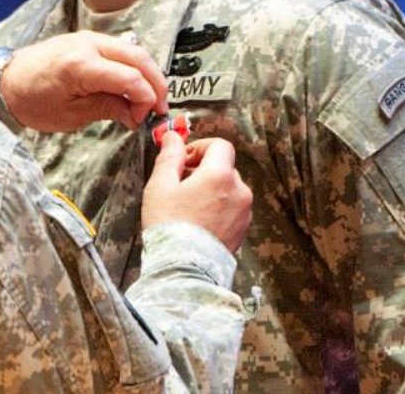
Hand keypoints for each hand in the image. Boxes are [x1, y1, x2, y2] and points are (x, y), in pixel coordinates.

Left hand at [0, 31, 168, 131]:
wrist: (6, 81)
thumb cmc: (33, 102)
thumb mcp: (71, 115)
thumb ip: (108, 108)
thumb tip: (137, 114)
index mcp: (81, 65)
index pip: (130, 77)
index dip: (145, 99)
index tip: (145, 118)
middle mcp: (88, 44)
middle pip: (138, 57)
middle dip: (156, 83)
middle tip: (160, 108)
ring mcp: (88, 38)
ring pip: (132, 50)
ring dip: (147, 73)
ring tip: (150, 99)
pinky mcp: (87, 39)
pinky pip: (119, 49)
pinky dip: (133, 66)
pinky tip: (134, 86)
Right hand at [142, 132, 252, 252]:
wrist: (184, 268)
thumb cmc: (169, 224)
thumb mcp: (161, 185)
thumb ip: (170, 156)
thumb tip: (172, 136)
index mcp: (220, 175)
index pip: (220, 145)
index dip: (200, 147)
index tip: (184, 160)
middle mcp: (239, 190)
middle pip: (224, 167)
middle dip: (203, 170)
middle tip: (179, 185)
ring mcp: (244, 211)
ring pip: (228, 188)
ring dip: (210, 189)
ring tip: (188, 207)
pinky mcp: (244, 229)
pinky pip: (232, 207)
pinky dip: (218, 207)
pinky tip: (198, 221)